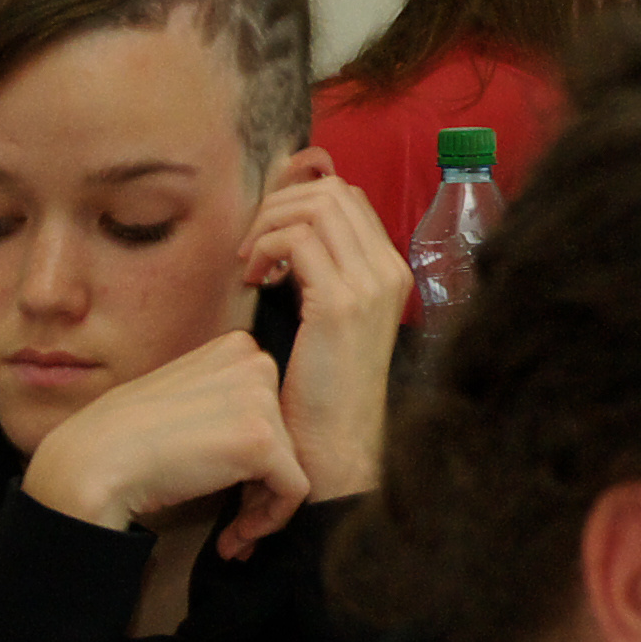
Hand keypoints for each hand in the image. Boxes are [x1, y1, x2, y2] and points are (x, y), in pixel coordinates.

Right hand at [18, 332, 310, 548]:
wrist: (96, 461)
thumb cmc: (126, 436)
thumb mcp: (182, 395)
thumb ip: (220, 399)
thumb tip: (247, 433)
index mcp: (234, 347)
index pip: (270, 406)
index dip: (253, 451)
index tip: (226, 484)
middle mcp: (253, 362)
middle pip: (287, 434)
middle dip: (262, 482)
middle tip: (232, 518)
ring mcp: (259, 399)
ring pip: (292, 465)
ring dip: (260, 508)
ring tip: (230, 535)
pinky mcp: (262, 441)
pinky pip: (294, 491)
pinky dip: (267, 522)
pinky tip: (232, 539)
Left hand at [235, 154, 407, 519]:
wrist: (336, 450)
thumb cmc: (323, 392)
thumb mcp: (329, 321)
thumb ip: (319, 274)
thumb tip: (283, 233)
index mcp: (390, 272)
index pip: (346, 198)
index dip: (299, 200)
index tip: (267, 234)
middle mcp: (388, 271)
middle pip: (332, 191)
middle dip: (280, 205)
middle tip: (251, 246)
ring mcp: (369, 285)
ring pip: (315, 205)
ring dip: (269, 223)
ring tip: (250, 262)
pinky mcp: (340, 304)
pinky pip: (296, 239)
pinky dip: (265, 248)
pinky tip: (253, 280)